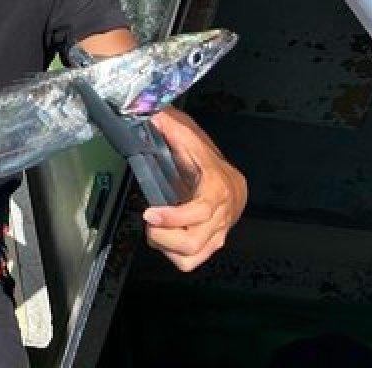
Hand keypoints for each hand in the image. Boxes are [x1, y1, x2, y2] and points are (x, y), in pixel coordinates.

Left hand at [143, 109, 246, 270]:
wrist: (225, 172)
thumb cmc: (202, 154)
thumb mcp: (185, 134)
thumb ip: (166, 123)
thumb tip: (146, 111)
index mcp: (219, 186)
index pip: (201, 210)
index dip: (174, 217)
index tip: (150, 214)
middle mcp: (224, 212)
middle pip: (195, 240)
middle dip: (163, 235)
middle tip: (149, 221)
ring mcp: (221, 230)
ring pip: (194, 255)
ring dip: (167, 246)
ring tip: (156, 229)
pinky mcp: (214, 241)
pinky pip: (195, 260)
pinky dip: (175, 254)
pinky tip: (166, 236)